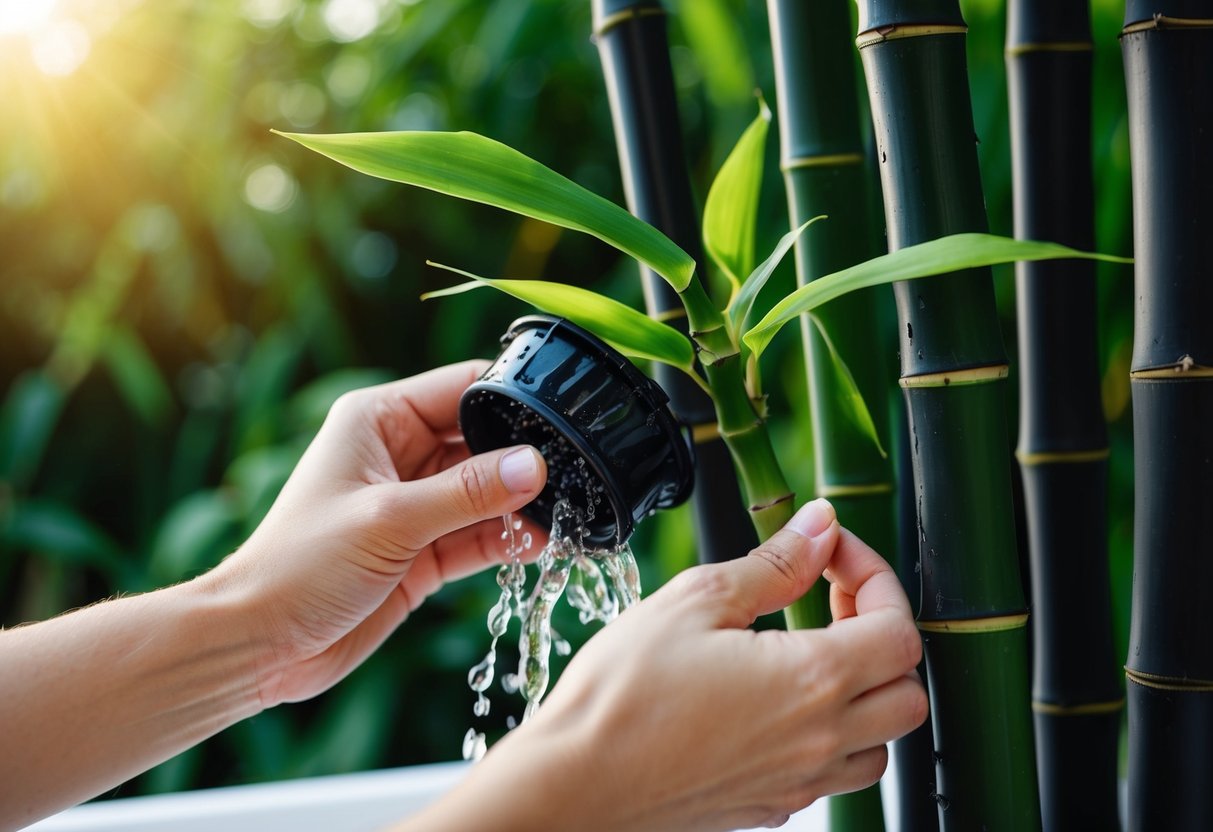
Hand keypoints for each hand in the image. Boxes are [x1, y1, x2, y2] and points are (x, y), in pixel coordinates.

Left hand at [205, 360, 548, 706]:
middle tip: (570, 474)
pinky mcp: (423, 550)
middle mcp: (399, 453)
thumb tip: (536, 465)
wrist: (262, 644)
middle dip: (524, 457)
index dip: (512, 398)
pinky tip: (539, 543)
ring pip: (487, 491)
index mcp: (379, 420)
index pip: (462, 387)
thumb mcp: (391, 520)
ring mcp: (414, 503)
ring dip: (521, 503)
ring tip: (564, 513)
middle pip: (482, 439)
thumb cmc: (302, 566)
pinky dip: (507, 539)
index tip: (563, 415)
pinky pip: (479, 534)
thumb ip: (468, 492)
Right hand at [406, 499, 926, 831]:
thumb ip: (774, 564)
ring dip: (866, 693)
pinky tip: (777, 704)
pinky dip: (830, 737)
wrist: (575, 782)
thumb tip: (821, 526)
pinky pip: (833, 775)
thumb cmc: (622, 693)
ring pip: (883, 743)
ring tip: (811, 653)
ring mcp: (797, 781)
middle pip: (908, 691)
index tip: (832, 554)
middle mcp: (820, 740)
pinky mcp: (770, 806)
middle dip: (882, 633)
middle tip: (830, 599)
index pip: (900, 628)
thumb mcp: (696, 602)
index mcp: (811, 681)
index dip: (876, 577)